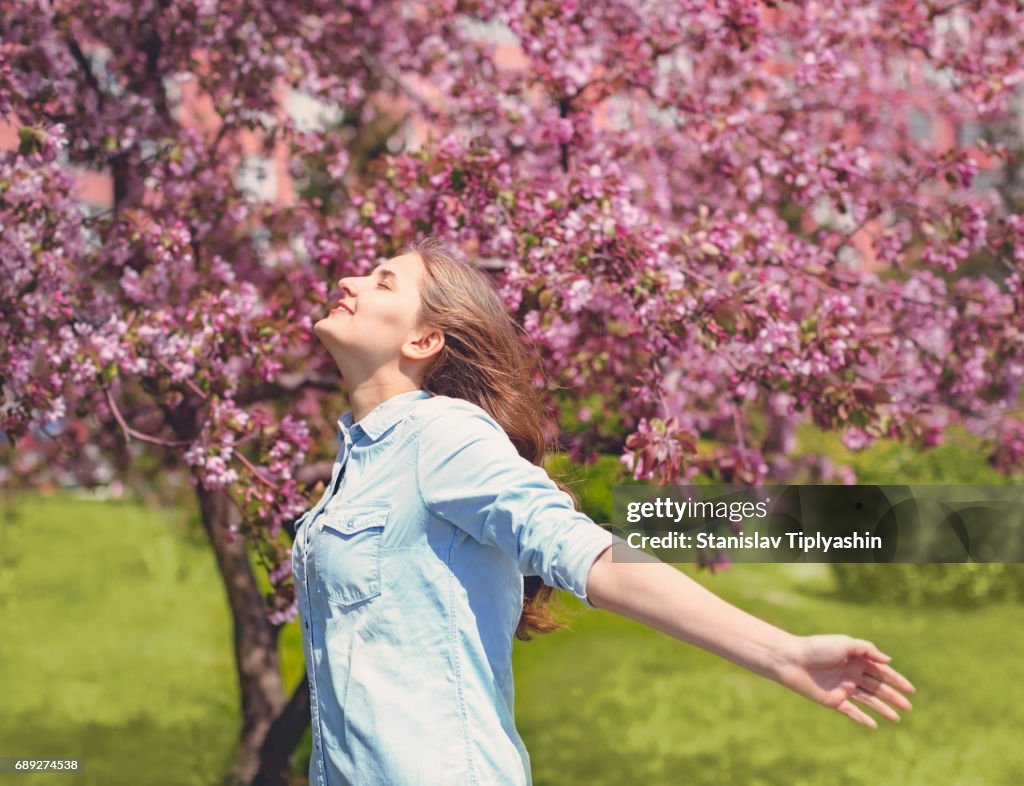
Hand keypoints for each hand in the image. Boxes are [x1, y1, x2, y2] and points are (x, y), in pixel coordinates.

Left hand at [776, 634, 915, 728]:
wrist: (792, 660)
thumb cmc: (817, 648)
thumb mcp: (844, 643)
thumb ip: (867, 650)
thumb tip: (888, 661)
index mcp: (855, 659)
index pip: (880, 671)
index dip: (896, 680)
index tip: (910, 689)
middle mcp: (851, 674)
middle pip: (877, 687)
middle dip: (893, 696)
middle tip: (908, 706)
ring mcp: (843, 688)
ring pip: (868, 700)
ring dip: (883, 709)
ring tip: (897, 718)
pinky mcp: (834, 700)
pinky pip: (851, 712)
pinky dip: (862, 718)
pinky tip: (874, 726)